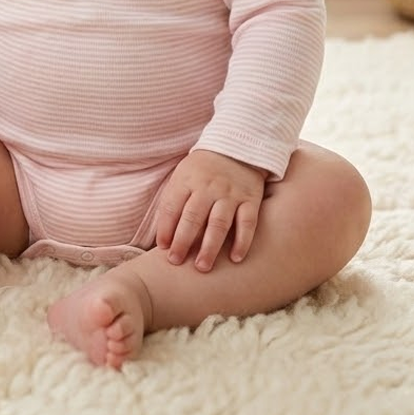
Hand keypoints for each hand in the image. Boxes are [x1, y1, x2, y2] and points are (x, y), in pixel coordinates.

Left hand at [155, 150, 267, 271]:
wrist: (236, 147)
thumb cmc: (202, 170)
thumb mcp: (182, 176)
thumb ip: (173, 202)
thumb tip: (163, 238)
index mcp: (187, 180)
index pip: (172, 206)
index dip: (165, 228)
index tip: (163, 248)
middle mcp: (208, 187)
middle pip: (193, 217)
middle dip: (183, 241)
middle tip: (177, 261)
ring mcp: (230, 194)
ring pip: (219, 223)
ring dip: (210, 247)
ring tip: (202, 267)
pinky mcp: (250, 199)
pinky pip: (247, 222)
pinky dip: (242, 241)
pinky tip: (236, 258)